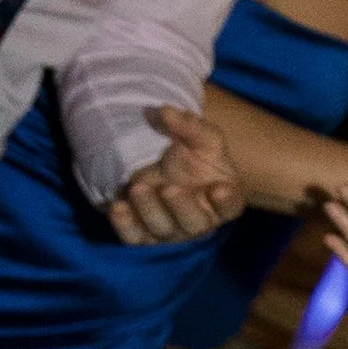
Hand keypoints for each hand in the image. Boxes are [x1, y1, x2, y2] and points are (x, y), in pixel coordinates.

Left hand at [109, 107, 241, 245]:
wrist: (170, 173)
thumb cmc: (196, 159)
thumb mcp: (201, 138)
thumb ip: (190, 126)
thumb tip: (165, 111)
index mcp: (223, 201)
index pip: (230, 206)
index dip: (226, 201)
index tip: (220, 189)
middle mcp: (200, 221)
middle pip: (194, 223)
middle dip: (182, 207)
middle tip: (170, 188)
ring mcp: (172, 230)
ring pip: (162, 229)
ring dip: (149, 211)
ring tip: (138, 188)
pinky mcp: (146, 234)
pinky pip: (135, 237)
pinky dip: (125, 225)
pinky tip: (117, 206)